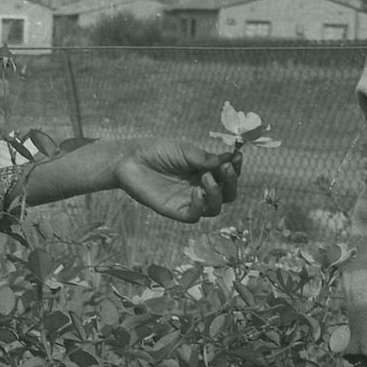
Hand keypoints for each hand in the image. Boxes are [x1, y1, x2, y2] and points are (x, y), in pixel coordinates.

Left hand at [114, 140, 241, 222]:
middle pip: (227, 193)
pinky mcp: (174, 210)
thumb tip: (226, 161)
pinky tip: (196, 192)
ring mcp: (188, 200)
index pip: (227, 174)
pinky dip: (200, 206)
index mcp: (204, 171)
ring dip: (217, 194)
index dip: (235, 167)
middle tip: (225, 168)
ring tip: (206, 178)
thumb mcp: (182, 150)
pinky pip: (194, 216)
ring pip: (215, 207)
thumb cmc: (156, 151)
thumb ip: (203, 157)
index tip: (237, 156)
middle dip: (231, 182)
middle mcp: (200, 187)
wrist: (128, 159)